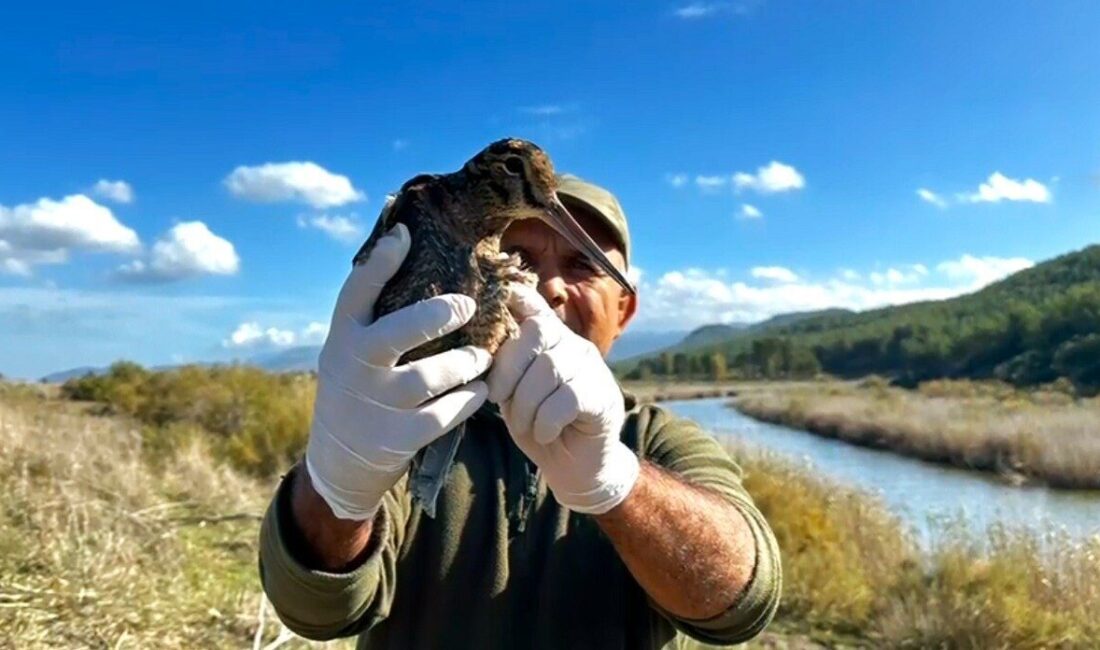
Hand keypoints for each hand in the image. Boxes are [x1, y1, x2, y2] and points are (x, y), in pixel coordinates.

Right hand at [305, 224, 490, 519]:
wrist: (339, 462)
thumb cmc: (358, 389)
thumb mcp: (351, 351)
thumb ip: (374, 317)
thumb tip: (404, 248)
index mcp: (342, 338)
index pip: (356, 292)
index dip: (380, 261)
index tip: (406, 235)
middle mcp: (355, 366)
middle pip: (399, 331)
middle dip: (437, 315)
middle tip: (467, 306)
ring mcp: (376, 403)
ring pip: (431, 376)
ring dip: (465, 363)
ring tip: (483, 357)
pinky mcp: (398, 437)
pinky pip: (444, 414)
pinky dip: (468, 401)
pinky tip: (480, 391)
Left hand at [487, 284, 639, 514]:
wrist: (576, 468)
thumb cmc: (539, 428)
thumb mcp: (514, 395)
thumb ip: (505, 369)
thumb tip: (480, 349)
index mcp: (549, 342)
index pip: (534, 306)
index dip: (516, 296)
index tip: (499, 295)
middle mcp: (572, 346)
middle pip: (536, 333)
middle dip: (508, 368)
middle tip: (497, 399)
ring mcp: (591, 369)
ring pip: (549, 368)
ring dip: (525, 402)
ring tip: (524, 424)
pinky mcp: (603, 396)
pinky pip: (566, 398)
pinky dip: (546, 420)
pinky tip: (545, 433)